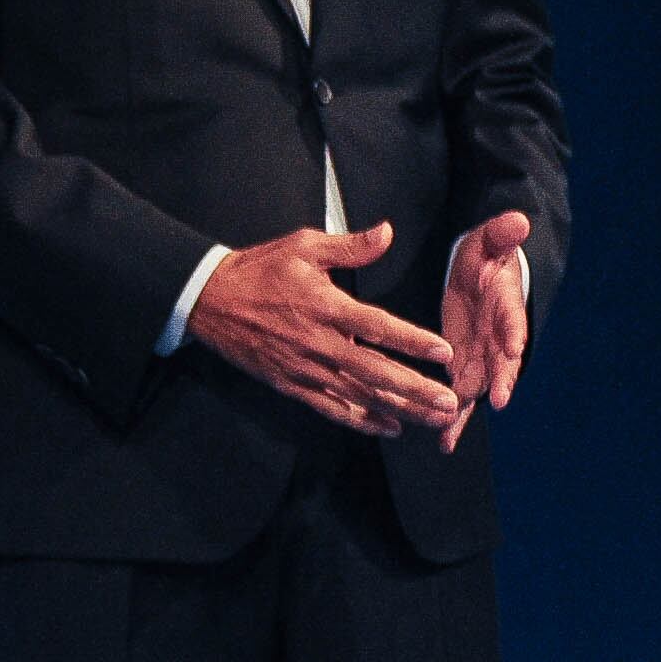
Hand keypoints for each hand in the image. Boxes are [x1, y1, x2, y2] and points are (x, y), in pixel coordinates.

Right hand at [184, 221, 455, 437]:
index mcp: (325, 306)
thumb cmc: (258, 270)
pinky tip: (388, 427)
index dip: (413, 342)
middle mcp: (318, 342)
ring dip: (399, 408)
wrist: (209, 299)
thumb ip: (349, 247)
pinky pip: (330, 407)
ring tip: (433, 418)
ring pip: (359, 394)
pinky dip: (360, 420)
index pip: (378, 328)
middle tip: (451, 401)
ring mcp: (304, 367)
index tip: (443, 352)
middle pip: (376, 371)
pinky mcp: (290, 383)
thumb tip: (387, 233)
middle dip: (416, 389)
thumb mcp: (302, 247)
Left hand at [437, 212, 535, 453]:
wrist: (482, 270)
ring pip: (478, 384)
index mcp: (506, 306)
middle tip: (495, 399)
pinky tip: (441, 438)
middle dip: (498, 380)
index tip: (512, 347)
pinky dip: (452, 414)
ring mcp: (482, 351)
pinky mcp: (464, 360)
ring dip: (467, 408)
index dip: (513, 332)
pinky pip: (460, 390)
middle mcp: (499, 335)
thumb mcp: (490, 239)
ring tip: (453, 433)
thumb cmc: (487, 254)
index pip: (514, 319)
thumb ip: (502, 233)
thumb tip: (518, 219)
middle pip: (502, 361)